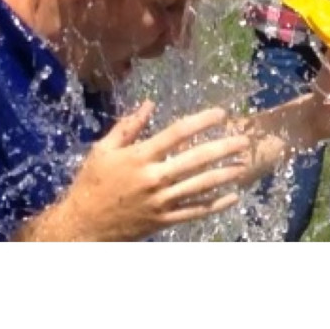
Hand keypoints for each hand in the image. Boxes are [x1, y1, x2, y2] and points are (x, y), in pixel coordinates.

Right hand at [22, 102, 249, 240]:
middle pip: (196, 159)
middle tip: (245, 140)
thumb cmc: (91, 182)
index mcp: (138, 156)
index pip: (176, 133)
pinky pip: (195, 211)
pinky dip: (216, 204)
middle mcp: (154, 177)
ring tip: (244, 164)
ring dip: (225, 175)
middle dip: (223, 148)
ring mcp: (161, 201)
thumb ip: (127, 127)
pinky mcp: (164, 220)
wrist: (84, 223)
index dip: (201, 122)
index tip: (221, 114)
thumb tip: (149, 105)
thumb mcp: (102, 149)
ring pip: (201, 186)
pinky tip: (232, 197)